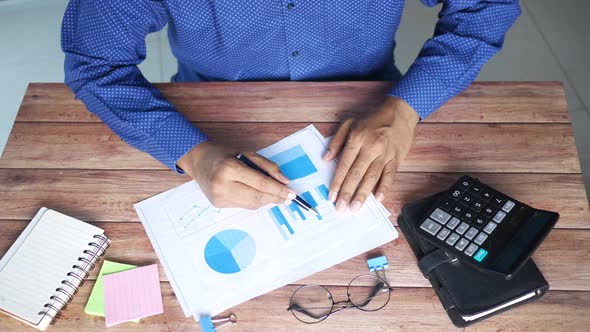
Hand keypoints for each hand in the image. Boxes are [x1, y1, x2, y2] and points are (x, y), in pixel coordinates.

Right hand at [177, 142, 296, 208]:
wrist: (198, 160)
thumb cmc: (224, 154)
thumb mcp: (247, 153)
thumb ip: (267, 166)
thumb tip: (285, 181)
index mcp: (230, 168)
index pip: (261, 183)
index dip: (279, 190)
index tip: (292, 193)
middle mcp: (223, 185)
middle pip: (257, 197)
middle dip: (276, 198)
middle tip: (289, 198)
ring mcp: (219, 197)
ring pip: (252, 204)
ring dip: (267, 200)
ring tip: (277, 196)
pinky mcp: (218, 205)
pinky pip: (243, 205)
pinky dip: (255, 200)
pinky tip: (259, 194)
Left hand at [324, 96, 419, 212]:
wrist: (400, 111)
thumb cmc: (372, 118)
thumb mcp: (349, 122)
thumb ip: (336, 141)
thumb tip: (325, 159)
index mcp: (356, 139)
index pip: (344, 165)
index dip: (337, 182)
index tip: (331, 196)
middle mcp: (370, 147)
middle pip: (356, 174)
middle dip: (347, 193)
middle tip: (341, 209)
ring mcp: (385, 154)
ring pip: (372, 177)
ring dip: (363, 195)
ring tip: (355, 208)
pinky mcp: (397, 158)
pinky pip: (390, 175)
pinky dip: (384, 188)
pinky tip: (378, 199)